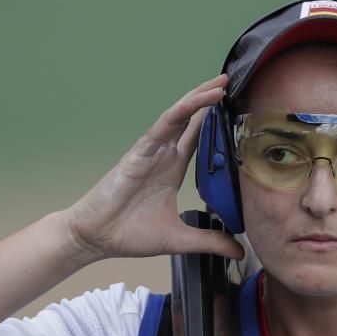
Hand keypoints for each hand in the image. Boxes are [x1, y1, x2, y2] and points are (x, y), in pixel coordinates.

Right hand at [65, 74, 243, 260]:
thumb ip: (210, 241)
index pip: (198, 139)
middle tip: (231, 83)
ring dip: (199, 99)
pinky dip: (182, 111)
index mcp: (172, 170)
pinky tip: (200, 101)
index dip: (215, 123)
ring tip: (220, 84)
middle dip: (210, 101)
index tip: (236, 110)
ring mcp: (151, 151)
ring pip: (179, 116)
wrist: (95, 239)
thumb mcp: (180, 239)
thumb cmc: (129, 234)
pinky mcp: (140, 152)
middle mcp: (163, 156)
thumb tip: (240, 252)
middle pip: (190, 120)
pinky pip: (163, 125)